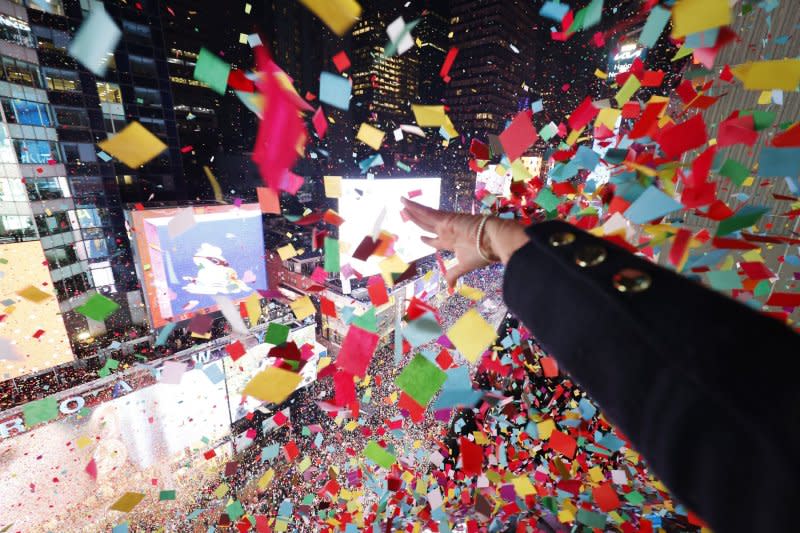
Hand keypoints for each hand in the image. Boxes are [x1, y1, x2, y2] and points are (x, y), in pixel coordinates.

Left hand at [400, 198, 528, 288]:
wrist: (495, 240)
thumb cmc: (482, 253)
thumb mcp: (464, 266)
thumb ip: (454, 274)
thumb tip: (449, 287)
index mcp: (452, 242)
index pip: (436, 240)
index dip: (427, 239)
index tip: (420, 238)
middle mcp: (447, 231)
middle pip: (427, 225)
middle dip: (416, 220)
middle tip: (405, 213)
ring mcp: (446, 223)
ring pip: (424, 216)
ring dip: (412, 210)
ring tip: (401, 203)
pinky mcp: (445, 218)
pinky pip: (426, 212)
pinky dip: (415, 207)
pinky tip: (405, 203)